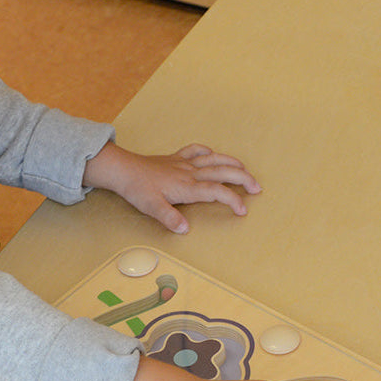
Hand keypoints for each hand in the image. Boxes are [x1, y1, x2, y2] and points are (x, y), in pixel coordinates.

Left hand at [84, 142, 260, 233]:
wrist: (123, 169)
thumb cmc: (137, 189)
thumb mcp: (152, 208)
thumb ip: (170, 218)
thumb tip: (185, 229)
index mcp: (187, 187)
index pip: (217, 192)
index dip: (233, 200)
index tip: (243, 210)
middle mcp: (190, 173)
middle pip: (223, 172)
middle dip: (243, 179)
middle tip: (257, 188)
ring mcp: (183, 163)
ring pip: (214, 159)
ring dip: (232, 163)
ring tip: (246, 169)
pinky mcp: (175, 158)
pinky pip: (196, 150)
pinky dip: (207, 151)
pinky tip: (212, 154)